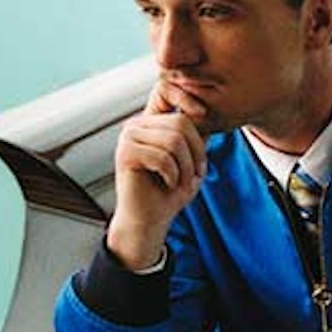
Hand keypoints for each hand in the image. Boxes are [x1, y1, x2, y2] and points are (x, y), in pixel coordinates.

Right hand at [107, 81, 209, 268]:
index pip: (181, 111)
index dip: (196, 125)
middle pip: (181, 123)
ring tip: (182, 182)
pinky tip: (168, 184)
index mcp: (151, 123)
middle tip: (194, 176)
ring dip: (186, 167)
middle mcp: (137, 125)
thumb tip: (206, 113)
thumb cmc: (169, 192)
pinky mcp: (125, 154)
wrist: (149, 219)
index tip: (204, 141)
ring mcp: (128, 138)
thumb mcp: (191, 161)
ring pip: (174, 140)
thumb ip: (196, 138)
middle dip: (196, 154)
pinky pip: (162, 157)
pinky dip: (173, 175)